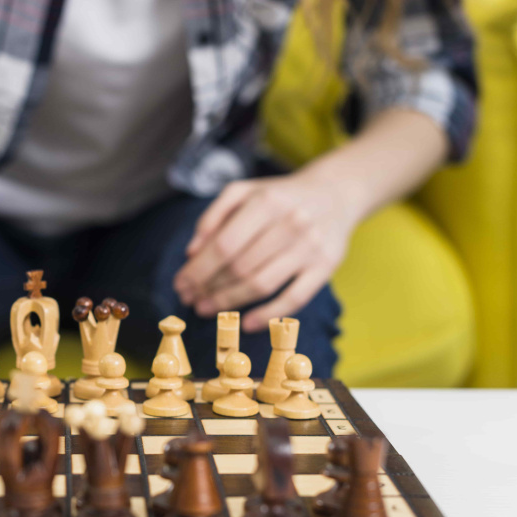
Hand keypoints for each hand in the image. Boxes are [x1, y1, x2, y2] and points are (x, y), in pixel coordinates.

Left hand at [174, 171, 362, 331]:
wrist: (335, 193)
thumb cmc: (279, 197)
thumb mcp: (244, 192)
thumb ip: (214, 216)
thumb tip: (192, 252)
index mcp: (266, 203)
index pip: (223, 245)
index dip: (198, 269)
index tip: (181, 284)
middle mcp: (291, 223)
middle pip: (239, 267)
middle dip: (208, 288)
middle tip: (190, 299)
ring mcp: (310, 247)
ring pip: (261, 284)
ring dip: (228, 302)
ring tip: (206, 308)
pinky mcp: (326, 266)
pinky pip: (294, 298)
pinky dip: (269, 315)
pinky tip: (246, 324)